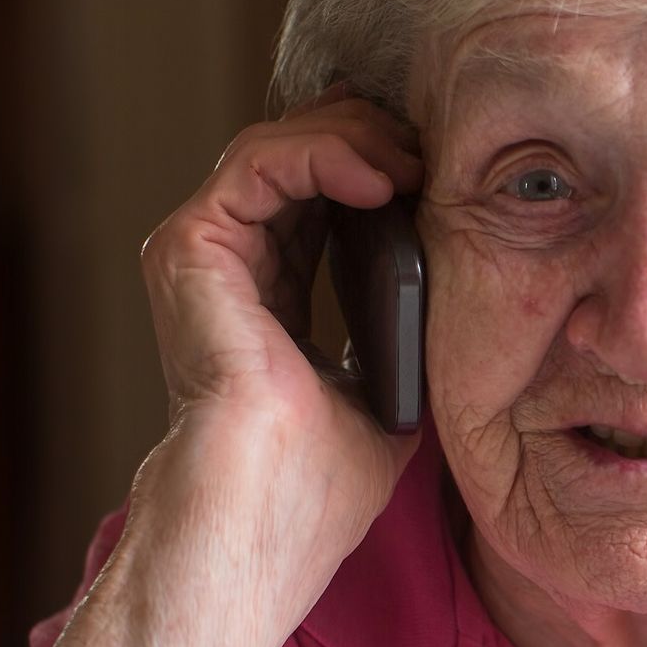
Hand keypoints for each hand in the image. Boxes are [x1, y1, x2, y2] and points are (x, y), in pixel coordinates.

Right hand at [133, 87, 426, 586]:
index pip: (316, 198)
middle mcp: (226, 268)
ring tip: (412, 163)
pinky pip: (259, 163)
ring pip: (276, 146)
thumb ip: (399, 336)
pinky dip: (322, 153)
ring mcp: (201, 255)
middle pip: (295, 158)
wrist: (273, 509)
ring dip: (353, 139)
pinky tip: (379, 178)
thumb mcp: (385, 390)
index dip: (372, 162)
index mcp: (268, 297)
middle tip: (430, 152)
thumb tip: (456, 294)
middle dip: (369, 138)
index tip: (435, 163)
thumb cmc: (322, 479)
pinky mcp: (190, 248)